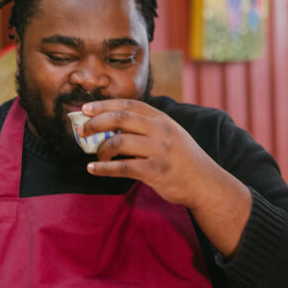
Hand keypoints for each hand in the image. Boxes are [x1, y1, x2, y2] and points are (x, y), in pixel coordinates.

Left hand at [80, 99, 250, 255]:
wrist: (205, 183)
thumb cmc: (183, 159)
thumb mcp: (170, 134)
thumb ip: (147, 128)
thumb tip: (111, 126)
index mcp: (162, 119)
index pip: (129, 104)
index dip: (105, 104)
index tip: (86, 108)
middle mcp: (160, 130)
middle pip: (120, 119)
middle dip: (96, 122)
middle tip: (82, 130)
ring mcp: (159, 150)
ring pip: (119, 142)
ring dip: (101, 148)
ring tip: (94, 155)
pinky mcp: (156, 171)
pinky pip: (123, 167)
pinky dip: (104, 168)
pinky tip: (93, 169)